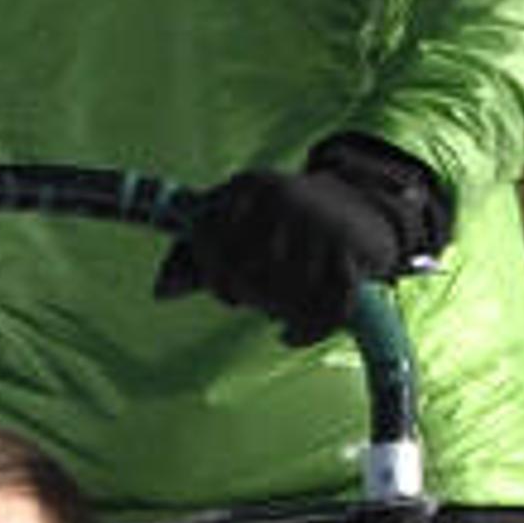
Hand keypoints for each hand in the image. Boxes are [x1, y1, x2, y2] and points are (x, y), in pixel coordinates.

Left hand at [152, 136, 450, 345]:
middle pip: (244, 273)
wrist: (363, 203)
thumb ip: (193, 254)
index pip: (209, 240)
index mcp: (246, 185)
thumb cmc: (281, 223)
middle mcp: (282, 198)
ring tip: (280, 308)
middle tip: (258, 300)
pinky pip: (323, 307)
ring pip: (282, 293)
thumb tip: (160, 291)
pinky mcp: (351, 251)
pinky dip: (305, 331)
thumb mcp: (237, 222)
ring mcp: (318, 223)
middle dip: (249, 297)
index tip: (226, 290)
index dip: (211, 276)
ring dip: (278, 313)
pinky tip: (288, 337)